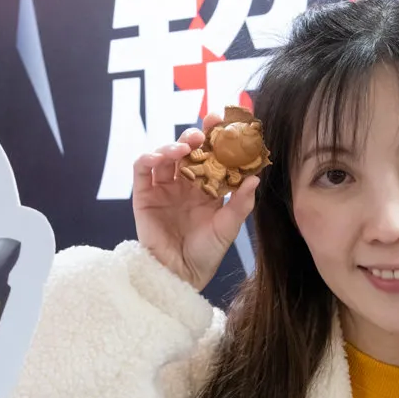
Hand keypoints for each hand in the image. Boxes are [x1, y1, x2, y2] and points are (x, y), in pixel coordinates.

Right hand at [132, 113, 258, 290]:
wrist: (180, 275)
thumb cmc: (206, 253)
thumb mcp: (227, 228)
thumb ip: (240, 203)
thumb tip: (256, 177)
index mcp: (206, 187)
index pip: (211, 155)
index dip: (216, 138)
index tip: (225, 122)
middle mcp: (184, 184)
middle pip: (187, 150)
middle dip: (195, 136)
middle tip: (203, 132)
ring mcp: (163, 188)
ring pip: (165, 155)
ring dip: (172, 145)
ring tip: (184, 148)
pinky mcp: (144, 195)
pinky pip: (142, 170)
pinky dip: (148, 158)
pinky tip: (160, 157)